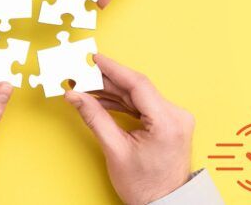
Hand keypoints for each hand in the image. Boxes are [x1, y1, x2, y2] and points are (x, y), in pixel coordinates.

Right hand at [65, 55, 193, 204]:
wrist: (163, 204)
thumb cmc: (145, 186)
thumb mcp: (115, 150)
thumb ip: (94, 117)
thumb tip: (75, 96)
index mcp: (167, 122)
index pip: (138, 84)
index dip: (113, 68)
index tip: (94, 59)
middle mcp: (175, 115)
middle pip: (136, 88)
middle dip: (106, 81)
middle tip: (82, 76)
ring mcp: (173, 118)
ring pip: (137, 95)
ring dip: (112, 91)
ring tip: (86, 89)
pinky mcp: (167, 122)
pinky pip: (142, 105)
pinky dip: (121, 102)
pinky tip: (102, 100)